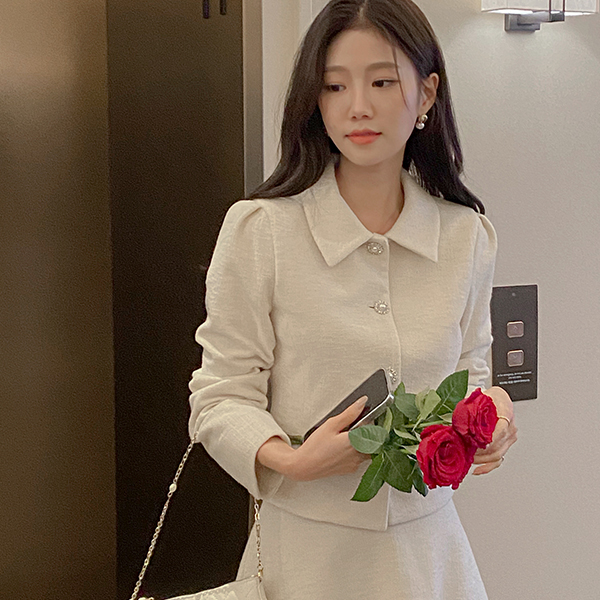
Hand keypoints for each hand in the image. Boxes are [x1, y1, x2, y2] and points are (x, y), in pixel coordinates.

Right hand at [256, 397, 370, 481]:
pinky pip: (361, 459)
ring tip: (347, 438)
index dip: (372, 422)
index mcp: (355, 442)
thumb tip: (362, 402)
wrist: (304, 466)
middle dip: (368, 433)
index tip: (365, 418)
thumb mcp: (331, 425)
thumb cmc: (315, 446)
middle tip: (354, 428)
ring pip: (369, 451)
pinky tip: (344, 447)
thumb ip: (350, 413)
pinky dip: (357, 452)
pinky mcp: (351, 469)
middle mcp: (358, 454)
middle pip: (374, 441)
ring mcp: (355, 463)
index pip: (375, 430)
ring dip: (363, 443)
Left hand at [472, 386, 517, 474]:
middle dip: (479, 452)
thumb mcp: (478, 398)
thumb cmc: (487, 397)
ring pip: (497, 455)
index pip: (500, 431)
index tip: (474, 444)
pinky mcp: (505, 445)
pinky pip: (498, 460)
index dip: (487, 440)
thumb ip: (470, 409)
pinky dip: (487, 466)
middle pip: (497, 446)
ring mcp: (509, 438)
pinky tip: (477, 469)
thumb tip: (459, 420)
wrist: (496, 398)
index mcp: (505, 413)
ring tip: (467, 459)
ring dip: (480, 460)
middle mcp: (510, 427)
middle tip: (465, 452)